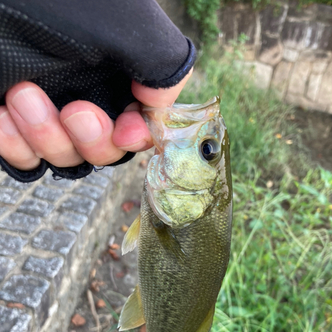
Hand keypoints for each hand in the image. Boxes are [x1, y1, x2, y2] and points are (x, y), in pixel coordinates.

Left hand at [0, 69, 191, 170]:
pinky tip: (3, 116)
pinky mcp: (13, 121)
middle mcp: (86, 93)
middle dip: (91, 140)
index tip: (124, 132)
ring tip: (22, 96)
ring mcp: (48, 110)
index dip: (135, 136)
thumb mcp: (121, 22)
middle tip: (73, 111)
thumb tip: (163, 105)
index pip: (140, 124)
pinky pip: (23, 157)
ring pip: (64, 158)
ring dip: (46, 138)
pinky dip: (15, 145)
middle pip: (103, 151)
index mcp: (117, 74)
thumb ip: (162, 64)